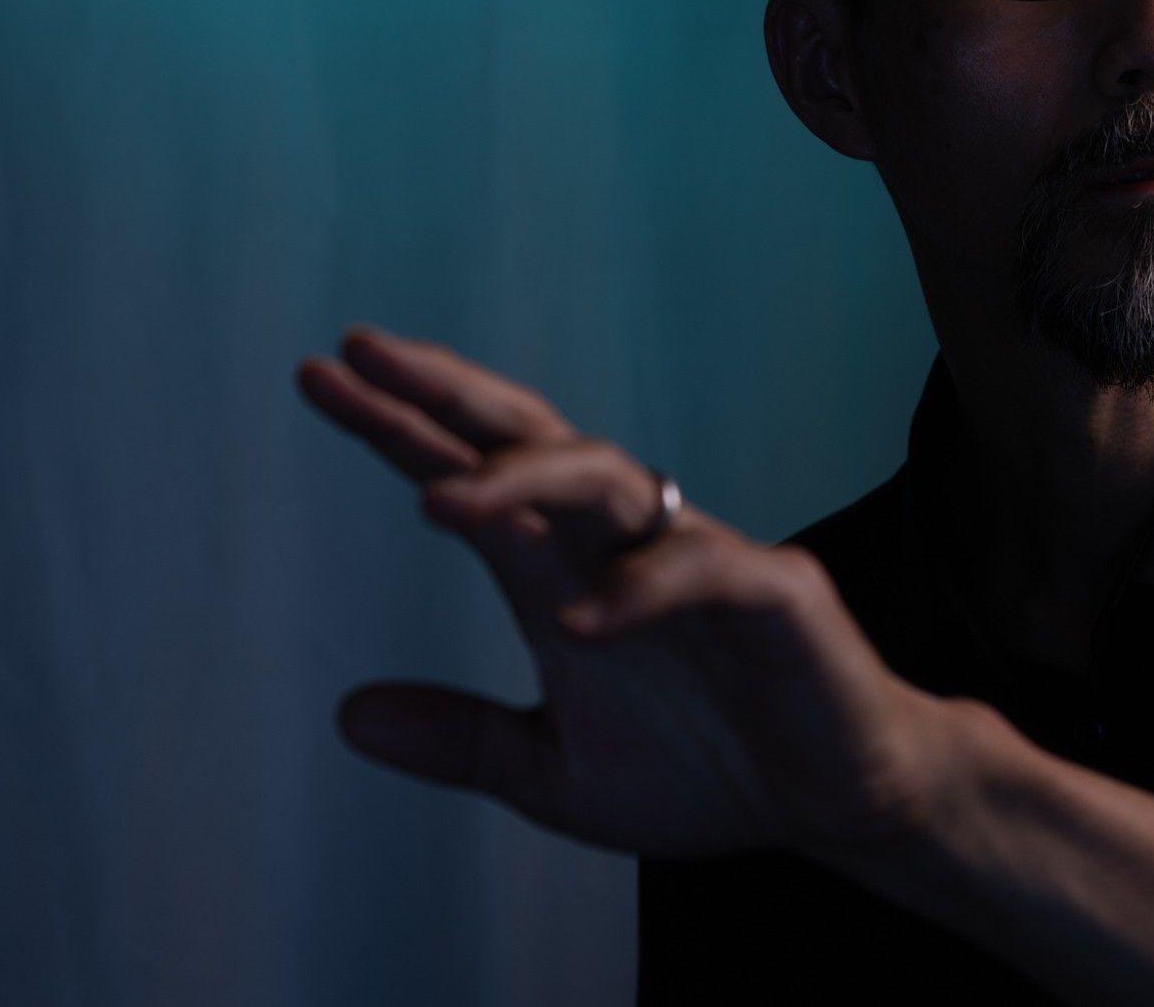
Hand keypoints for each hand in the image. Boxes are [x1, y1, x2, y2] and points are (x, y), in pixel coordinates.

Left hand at [295, 325, 966, 859]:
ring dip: (524, 480)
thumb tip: (347, 714)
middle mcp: (626, 544)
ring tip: (438, 500)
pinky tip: (574, 626)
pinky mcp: (776, 595)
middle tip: (362, 352)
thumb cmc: (709, 770)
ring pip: (610, 480)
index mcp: (568, 571)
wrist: (837, 802)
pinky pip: (701, 572)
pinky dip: (637, 593)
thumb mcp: (559, 773)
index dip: (397, 427)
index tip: (317, 376)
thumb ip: (465, 739)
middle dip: (448, 392)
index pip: (473, 476)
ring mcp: (701, 558)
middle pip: (533, 438)